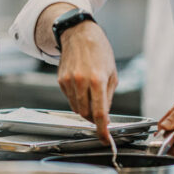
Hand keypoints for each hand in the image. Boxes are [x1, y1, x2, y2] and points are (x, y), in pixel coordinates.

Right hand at [56, 20, 117, 144]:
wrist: (79, 34)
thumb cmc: (99, 51)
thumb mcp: (112, 73)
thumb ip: (108, 97)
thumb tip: (105, 117)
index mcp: (98, 79)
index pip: (100, 112)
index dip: (102, 129)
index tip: (104, 139)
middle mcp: (81, 81)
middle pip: (86, 113)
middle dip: (94, 117)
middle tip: (101, 113)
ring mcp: (69, 82)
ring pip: (77, 108)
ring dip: (85, 108)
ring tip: (91, 93)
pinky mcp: (61, 81)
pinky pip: (70, 99)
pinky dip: (77, 99)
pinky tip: (82, 87)